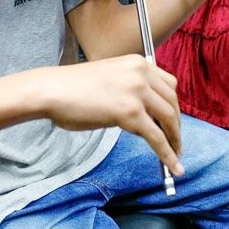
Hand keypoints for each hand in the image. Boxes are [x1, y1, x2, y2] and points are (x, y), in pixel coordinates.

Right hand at [43, 55, 183, 176]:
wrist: (52, 90)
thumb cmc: (73, 89)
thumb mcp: (111, 80)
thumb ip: (131, 90)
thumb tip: (148, 117)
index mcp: (138, 62)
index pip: (169, 84)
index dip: (173, 105)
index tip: (173, 121)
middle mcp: (141, 73)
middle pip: (172, 101)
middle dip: (176, 124)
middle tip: (176, 141)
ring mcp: (137, 92)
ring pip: (169, 119)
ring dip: (175, 139)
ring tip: (176, 155)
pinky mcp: (130, 113)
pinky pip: (156, 137)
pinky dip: (167, 154)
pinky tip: (173, 166)